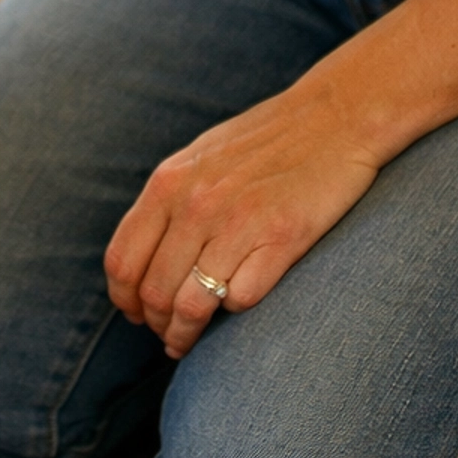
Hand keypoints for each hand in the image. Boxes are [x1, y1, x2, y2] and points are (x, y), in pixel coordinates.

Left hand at [103, 85, 379, 360]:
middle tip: (168, 337)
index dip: (125, 300)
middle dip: (157, 325)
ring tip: (190, 342)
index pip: (123, 261)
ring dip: (187, 334)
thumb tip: (141, 257)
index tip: (137, 315)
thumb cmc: (267, 140)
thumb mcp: (200, 158)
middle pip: (154, 291)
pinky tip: (239, 303)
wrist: (335, 115)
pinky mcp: (282, 239)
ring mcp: (238, 222)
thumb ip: (169, 201)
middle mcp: (196, 204)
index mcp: (169, 182)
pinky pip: (242, 299)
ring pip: (192, 305)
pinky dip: (236, 311)